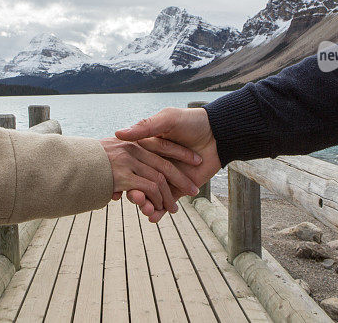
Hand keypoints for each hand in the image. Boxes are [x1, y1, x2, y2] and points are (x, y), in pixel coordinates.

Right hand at [115, 107, 221, 221]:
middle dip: (137, 194)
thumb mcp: (167, 119)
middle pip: (140, 183)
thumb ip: (145, 127)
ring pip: (151, 195)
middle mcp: (154, 163)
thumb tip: (119, 134)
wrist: (219, 133)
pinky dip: (159, 212)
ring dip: (147, 205)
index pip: (133, 165)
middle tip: (137, 199)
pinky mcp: (179, 188)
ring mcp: (166, 177)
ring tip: (147, 210)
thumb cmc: (192, 122)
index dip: (126, 175)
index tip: (119, 184)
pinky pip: (165, 203)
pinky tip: (154, 217)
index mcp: (146, 147)